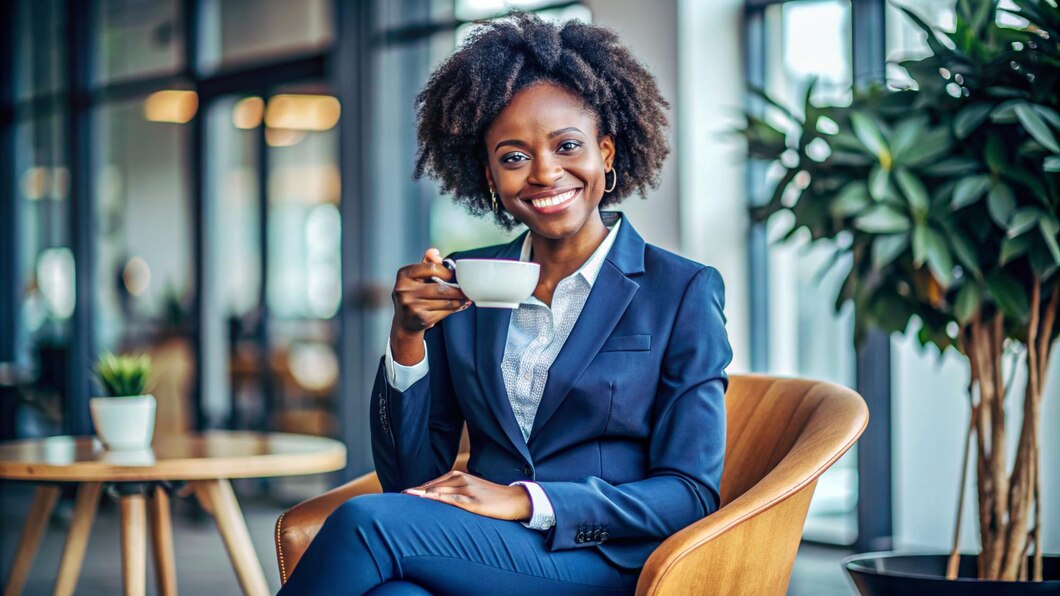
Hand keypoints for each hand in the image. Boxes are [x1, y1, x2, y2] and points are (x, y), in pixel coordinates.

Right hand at [390, 248, 469, 362]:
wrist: (405, 321)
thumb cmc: (414, 293)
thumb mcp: (417, 276)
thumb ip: (427, 262)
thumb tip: (435, 253)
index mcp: (404, 274)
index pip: (432, 268)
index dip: (446, 272)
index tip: (453, 275)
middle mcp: (405, 290)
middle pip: (440, 288)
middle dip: (457, 289)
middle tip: (467, 289)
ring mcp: (412, 306)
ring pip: (445, 302)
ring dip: (459, 300)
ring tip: (466, 297)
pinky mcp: (421, 319)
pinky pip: (445, 312)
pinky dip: (455, 308)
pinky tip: (460, 305)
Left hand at [402, 470, 532, 521]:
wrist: (515, 499)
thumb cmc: (492, 497)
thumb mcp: (471, 491)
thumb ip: (454, 492)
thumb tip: (436, 500)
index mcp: (458, 476)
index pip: (430, 483)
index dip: (415, 490)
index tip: (401, 495)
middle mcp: (460, 479)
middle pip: (430, 486)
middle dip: (414, 492)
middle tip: (397, 497)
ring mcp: (466, 489)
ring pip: (438, 491)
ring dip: (420, 494)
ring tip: (404, 497)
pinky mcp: (472, 501)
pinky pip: (451, 499)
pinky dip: (436, 499)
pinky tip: (426, 500)